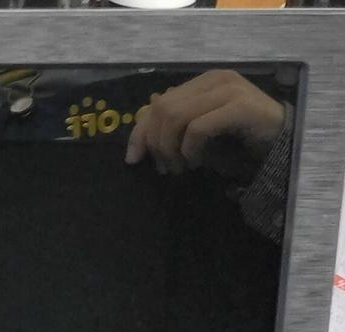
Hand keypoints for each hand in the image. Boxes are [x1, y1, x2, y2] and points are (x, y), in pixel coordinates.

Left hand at [125, 70, 284, 177]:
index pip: (157, 104)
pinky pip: (198, 128)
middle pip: (162, 110)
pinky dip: (190, 149)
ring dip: (171, 149)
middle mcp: (214, 80)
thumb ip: (172, 129)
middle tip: (165, 168)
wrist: (282, 145)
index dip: (139, 133)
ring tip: (181, 168)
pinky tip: (198, 162)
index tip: (133, 160)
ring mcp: (228, 90)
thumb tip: (138, 136)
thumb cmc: (238, 141)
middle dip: (156, 144)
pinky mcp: (240, 106)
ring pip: (176, 117)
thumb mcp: (197, 136)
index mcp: (201, 83)